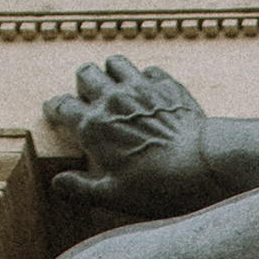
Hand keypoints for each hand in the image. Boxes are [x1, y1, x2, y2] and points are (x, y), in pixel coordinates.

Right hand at [45, 54, 213, 220]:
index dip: (56, 108)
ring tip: (117, 87)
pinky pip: (149, 70)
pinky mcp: (167, 85)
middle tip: (89, 98)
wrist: (202, 165)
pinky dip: (146, 78)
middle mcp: (113, 100)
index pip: (63, 106)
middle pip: (85, 74)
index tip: (55, 112)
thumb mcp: (115, 196)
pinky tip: (150, 92)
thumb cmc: (157, 186)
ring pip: (114, 63)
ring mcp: (140, 88)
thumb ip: (82, 189)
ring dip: (111, 72)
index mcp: (94, 126)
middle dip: (83, 84)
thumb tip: (57, 184)